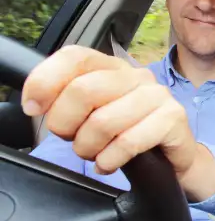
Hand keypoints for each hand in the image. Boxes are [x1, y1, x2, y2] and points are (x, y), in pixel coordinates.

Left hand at [22, 46, 206, 190]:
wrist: (174, 159)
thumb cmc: (130, 134)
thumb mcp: (95, 113)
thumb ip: (69, 100)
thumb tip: (36, 103)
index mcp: (113, 68)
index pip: (75, 57)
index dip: (46, 80)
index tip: (34, 108)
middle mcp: (137, 77)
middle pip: (83, 90)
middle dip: (66, 124)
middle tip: (73, 140)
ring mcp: (158, 96)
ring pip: (103, 121)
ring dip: (89, 148)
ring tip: (95, 155)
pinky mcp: (173, 119)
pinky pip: (128, 142)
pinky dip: (110, 159)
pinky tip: (110, 163)